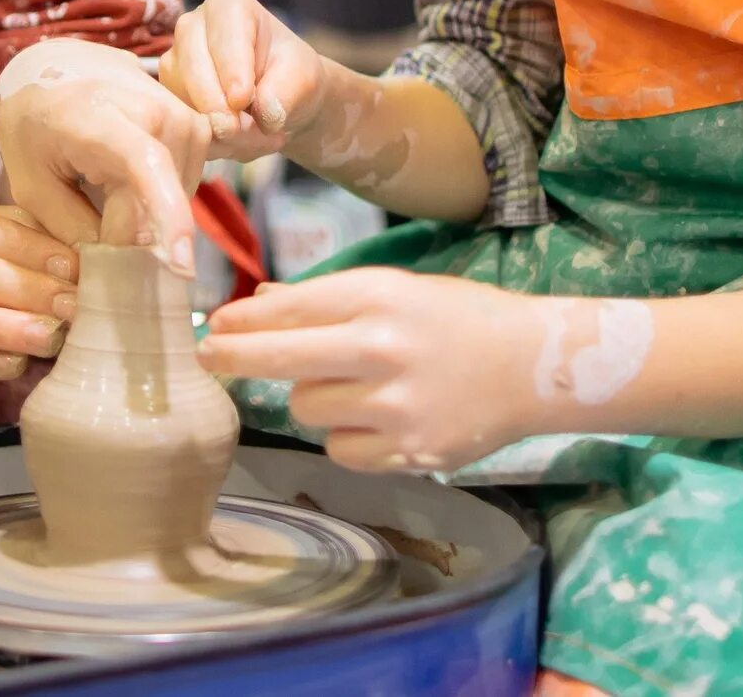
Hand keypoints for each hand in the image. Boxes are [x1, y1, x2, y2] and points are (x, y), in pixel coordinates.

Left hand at [0, 43, 209, 273]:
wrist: (56, 67)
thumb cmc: (35, 125)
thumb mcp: (32, 185)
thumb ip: (72, 230)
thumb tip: (113, 271)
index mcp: (101, 118)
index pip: (147, 167)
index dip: (167, 217)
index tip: (180, 267)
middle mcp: (154, 111)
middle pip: (157, 205)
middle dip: (127, 235)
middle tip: (88, 225)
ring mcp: (183, 117)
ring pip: (174, 201)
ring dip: (142, 215)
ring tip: (101, 187)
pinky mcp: (198, 127)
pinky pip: (182, 186)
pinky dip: (157, 199)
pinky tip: (124, 182)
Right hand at [159, 0, 327, 158]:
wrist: (281, 99)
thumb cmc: (292, 76)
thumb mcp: (304, 78)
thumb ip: (286, 91)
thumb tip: (264, 112)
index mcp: (227, 7)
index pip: (222, 37)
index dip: (231, 70)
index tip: (242, 100)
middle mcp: (191, 28)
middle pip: (193, 68)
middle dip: (220, 108)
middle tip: (249, 131)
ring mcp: (175, 63)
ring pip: (182, 99)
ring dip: (219, 130)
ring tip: (257, 137)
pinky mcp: (168, 97)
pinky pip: (181, 123)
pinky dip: (212, 142)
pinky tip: (239, 143)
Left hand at [197, 268, 552, 472]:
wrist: (533, 366)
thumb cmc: (456, 319)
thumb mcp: (395, 290)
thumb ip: (327, 300)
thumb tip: (258, 307)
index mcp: (379, 298)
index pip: (289, 309)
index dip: (242, 320)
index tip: (214, 326)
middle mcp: (382, 349)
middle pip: (281, 360)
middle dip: (235, 357)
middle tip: (209, 357)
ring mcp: (395, 406)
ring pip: (307, 408)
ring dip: (314, 398)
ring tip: (352, 385)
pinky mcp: (408, 452)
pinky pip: (339, 448)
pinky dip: (347, 437)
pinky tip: (377, 418)